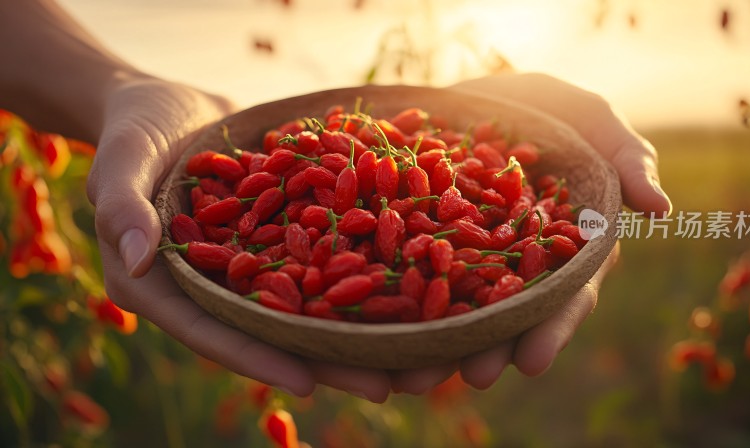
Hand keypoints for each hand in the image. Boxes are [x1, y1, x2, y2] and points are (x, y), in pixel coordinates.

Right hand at [86, 76, 393, 400]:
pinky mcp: (283, 236)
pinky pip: (324, 256)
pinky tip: (412, 280)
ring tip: (417, 347)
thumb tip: (139, 257)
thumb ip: (122, 207)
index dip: (259, 358)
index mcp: (166, 288)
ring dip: (360, 326)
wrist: (172, 103)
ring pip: (309, 302)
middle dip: (329, 359)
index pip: (213, 332)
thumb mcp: (120, 160)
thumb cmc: (131, 129)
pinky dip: (363, 269)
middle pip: (274, 331)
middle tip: (387, 384)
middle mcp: (216, 287)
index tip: (309, 383)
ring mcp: (254, 264)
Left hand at [389, 73, 671, 392]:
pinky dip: (397, 302)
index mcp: (565, 248)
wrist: (487, 95)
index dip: (551, 328)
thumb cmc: (553, 110)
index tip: (532, 360)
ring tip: (413, 377)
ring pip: (457, 308)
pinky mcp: (429, 242)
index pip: (565, 295)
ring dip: (439, 345)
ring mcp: (470, 257)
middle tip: (471, 376)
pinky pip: (413, 275)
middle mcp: (517, 264)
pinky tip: (377, 332)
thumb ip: (627, 159)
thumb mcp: (593, 122)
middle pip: (507, 315)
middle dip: (490, 348)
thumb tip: (661, 210)